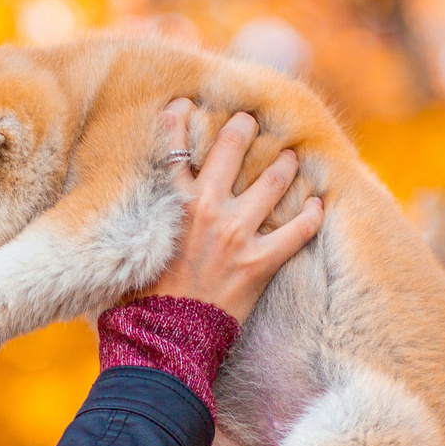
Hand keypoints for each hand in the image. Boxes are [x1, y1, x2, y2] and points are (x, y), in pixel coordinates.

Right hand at [143, 101, 323, 322]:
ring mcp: (237, 233)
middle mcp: (206, 209)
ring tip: (291, 159)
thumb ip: (137, 222)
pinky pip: (298, 230)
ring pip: (273, 180)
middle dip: (245, 128)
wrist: (164, 341)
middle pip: (232, 146)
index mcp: (170, 204)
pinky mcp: (261, 261)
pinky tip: (318, 206)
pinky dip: (311, 216)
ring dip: (286, 165)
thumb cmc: (139, 302)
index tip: (185, 104)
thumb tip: (127, 214)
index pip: (173, 145)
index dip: (179, 117)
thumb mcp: (128, 250)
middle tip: (251, 122)